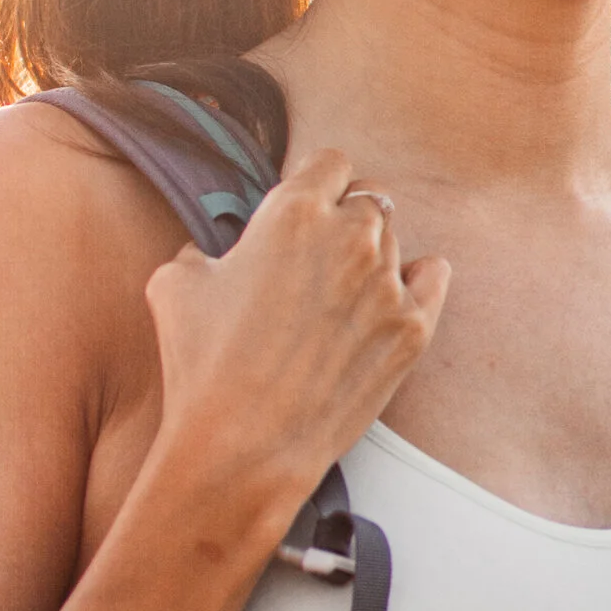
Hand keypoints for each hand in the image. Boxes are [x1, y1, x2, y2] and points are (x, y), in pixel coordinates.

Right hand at [142, 146, 448, 527]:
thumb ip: (208, 248)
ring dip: (370, 258)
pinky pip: (433, 276)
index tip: (304, 211)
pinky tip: (389, 299)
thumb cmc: (202, 365)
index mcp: (294, 210)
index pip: (330, 163)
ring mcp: (389, 282)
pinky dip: (415, 281)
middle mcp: (351, 235)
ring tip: (338, 299)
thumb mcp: (176, 283)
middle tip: (317, 261)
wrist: (243, 447)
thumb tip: (219, 257)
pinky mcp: (414, 328)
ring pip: (394, 241)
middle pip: (368, 199)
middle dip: (344, 221)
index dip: (315, 186)